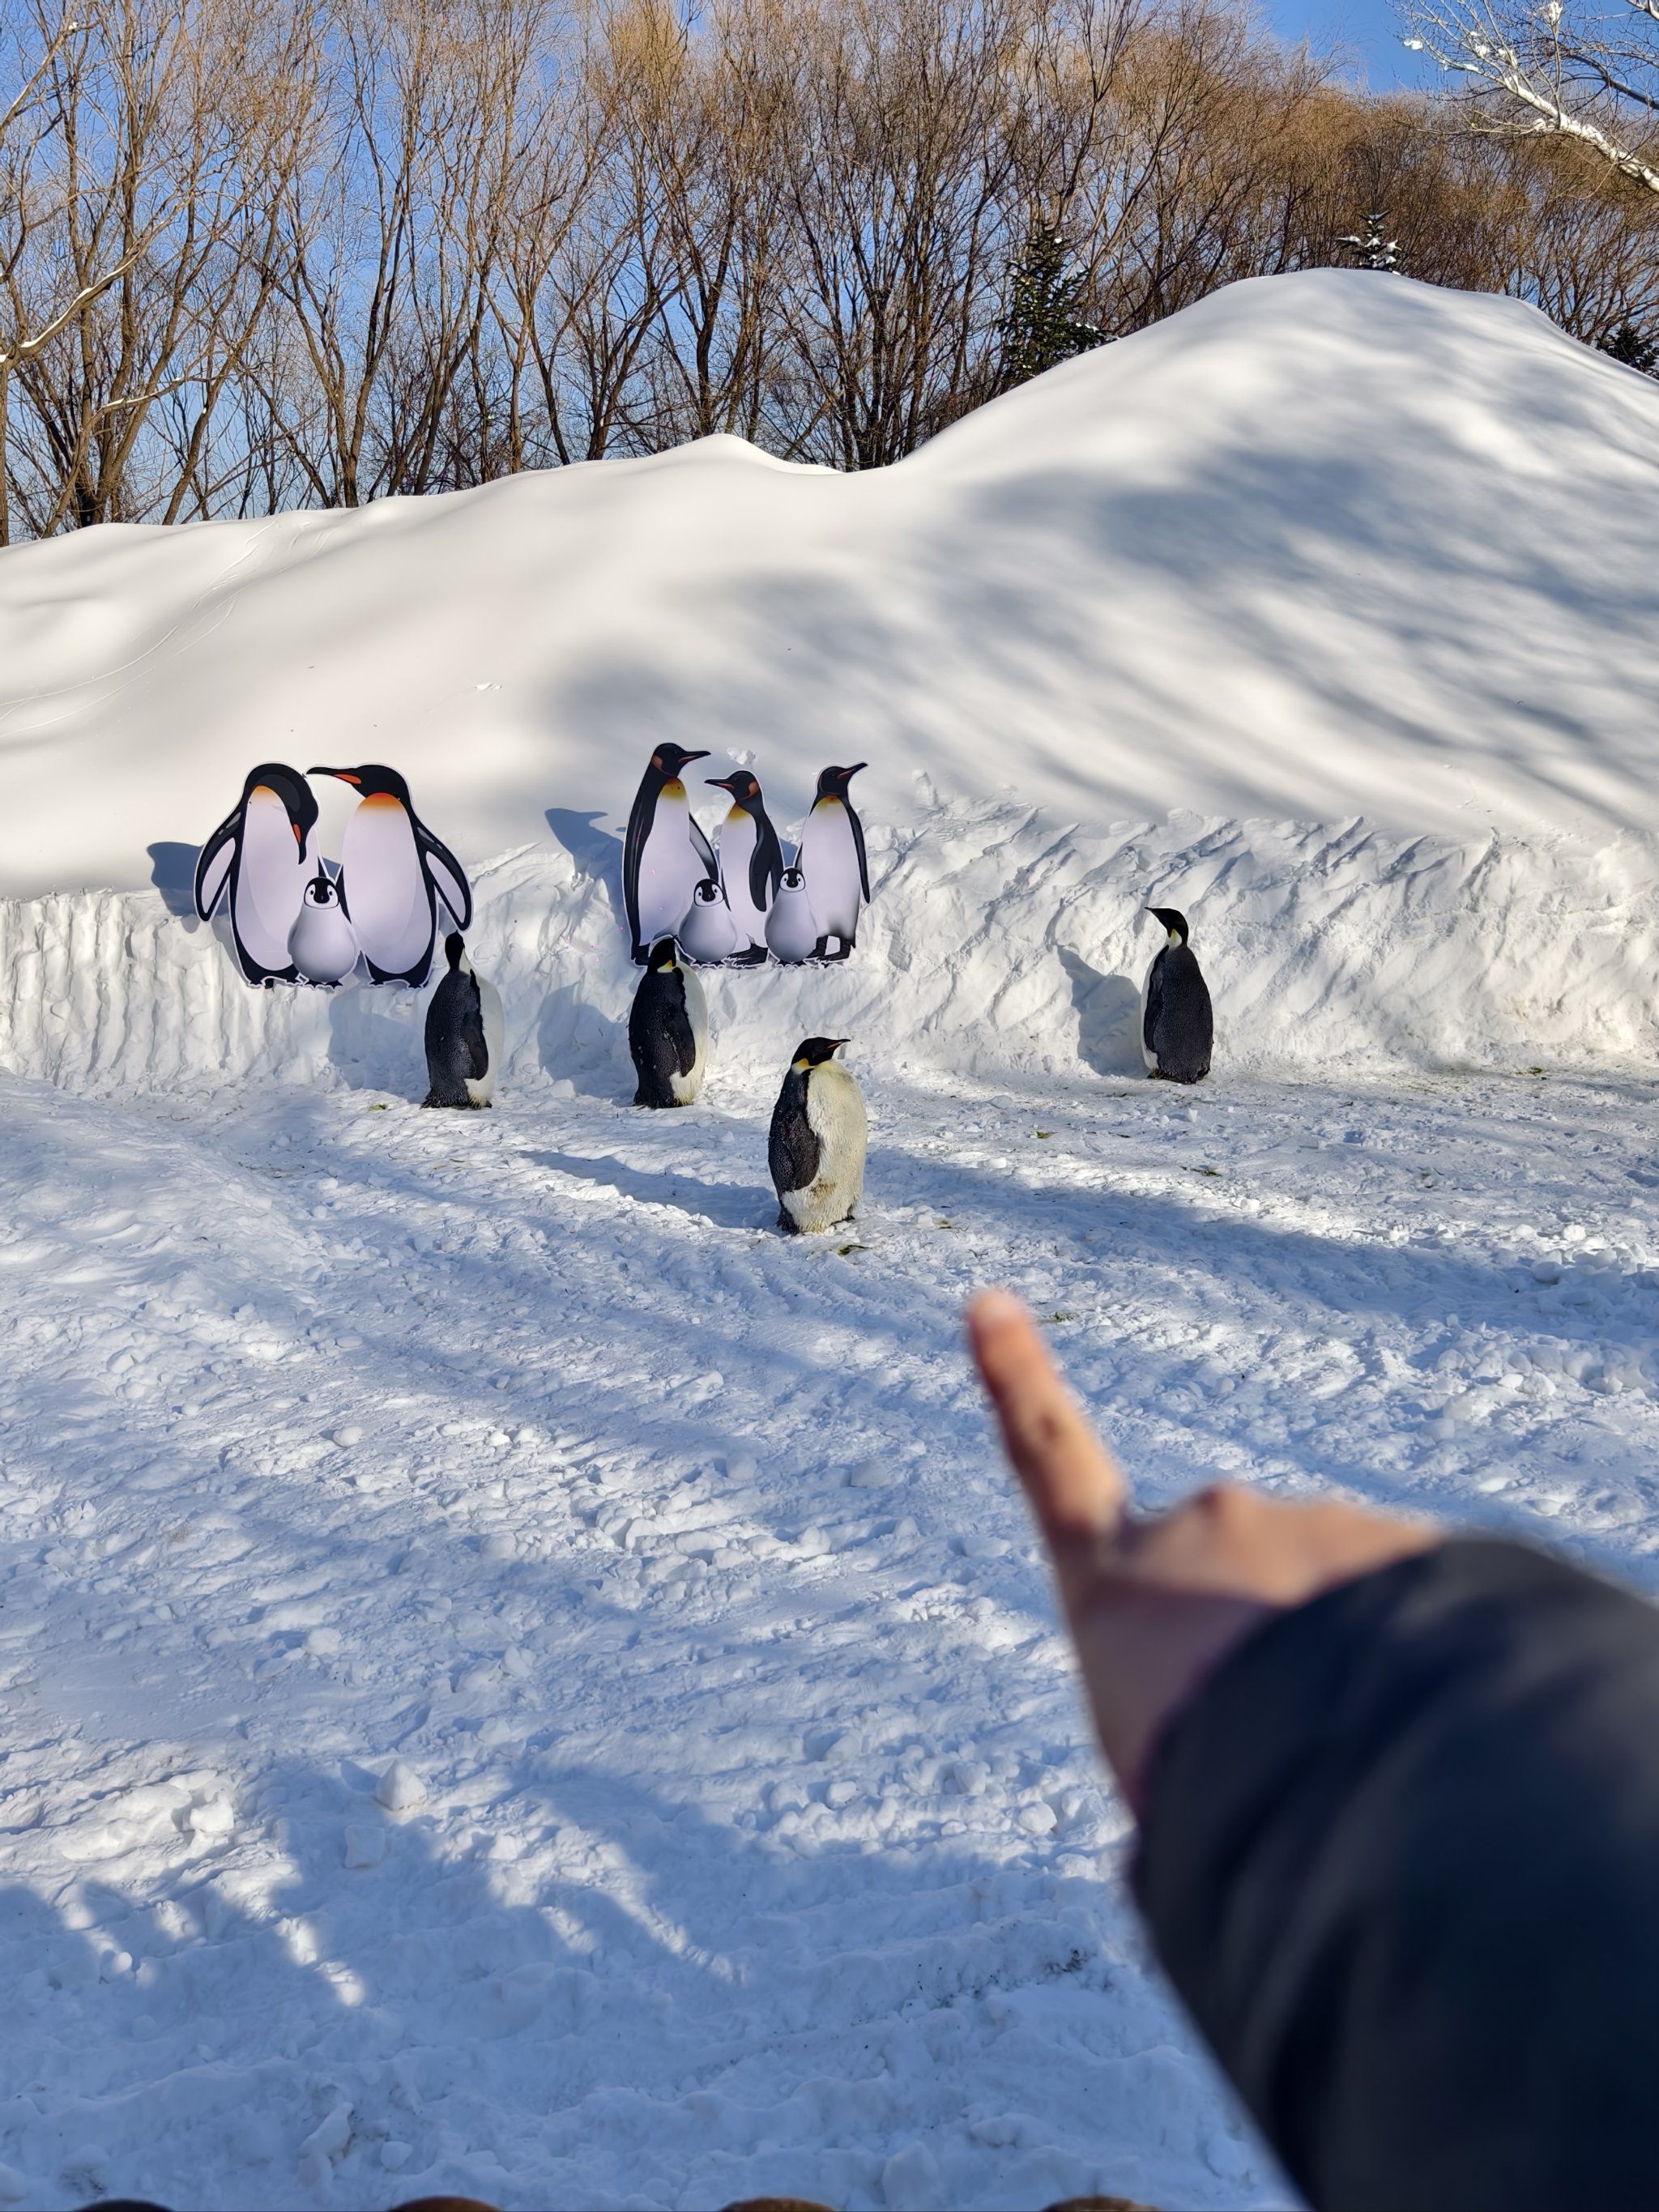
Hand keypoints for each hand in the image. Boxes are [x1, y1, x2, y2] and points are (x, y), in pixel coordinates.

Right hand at [966, 1290, 1437, 1809]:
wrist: (1321, 1752)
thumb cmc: (1210, 1791)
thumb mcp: (1152, 1794)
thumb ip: (1161, 1786)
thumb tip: (1170, 1851)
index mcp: (1114, 1587)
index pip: (1046, 1460)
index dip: (1013, 1380)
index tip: (989, 1302)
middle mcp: (1197, 1532)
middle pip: (1230, 1588)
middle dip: (1260, 1656)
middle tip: (1276, 1753)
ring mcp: (1295, 1526)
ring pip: (1329, 1603)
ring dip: (1341, 1671)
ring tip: (1346, 1761)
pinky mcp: (1388, 1542)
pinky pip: (1403, 1608)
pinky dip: (1409, 1668)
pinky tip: (1413, 1735)